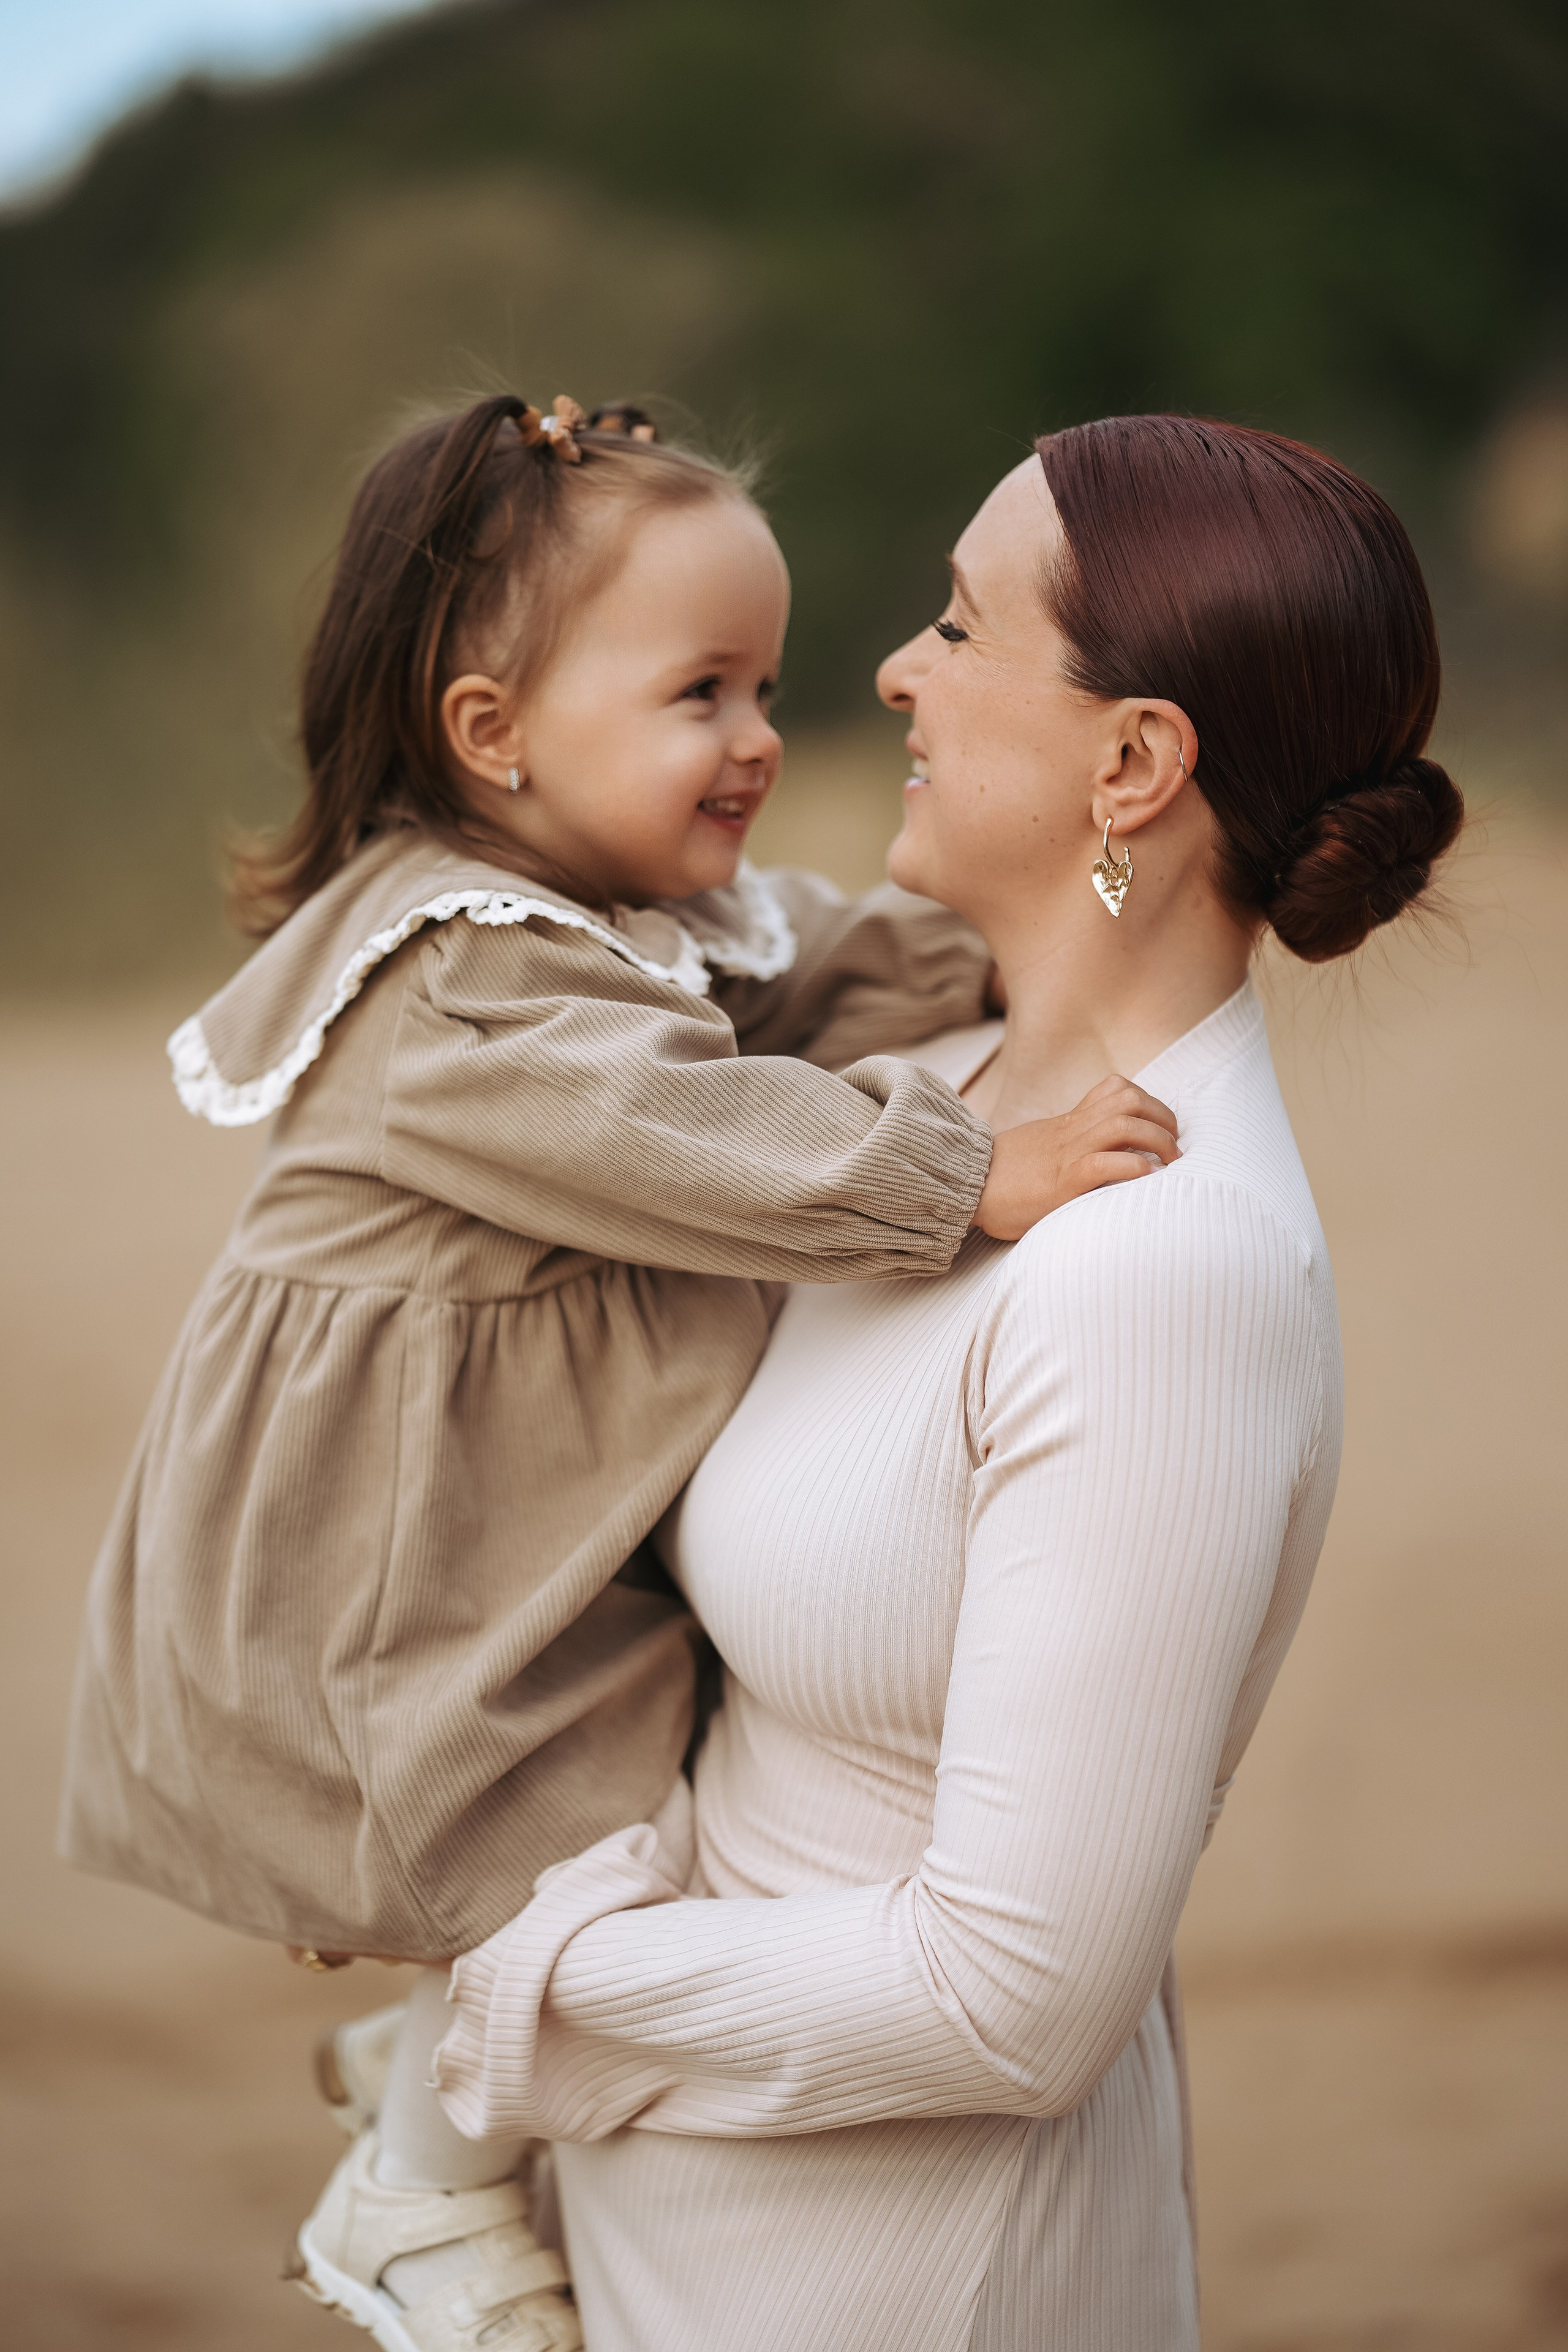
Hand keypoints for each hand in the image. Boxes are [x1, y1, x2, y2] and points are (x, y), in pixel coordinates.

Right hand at [973, 1075, 1179, 1239]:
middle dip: (1164, 1119)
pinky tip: (1145, 1178)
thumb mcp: (1039, 1148)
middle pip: (1130, 1100)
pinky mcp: (1062, 1182)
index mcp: (1067, 1122)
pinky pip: (1106, 1164)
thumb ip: (1066, 1144)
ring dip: (1158, 1140)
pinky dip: (1135, 1168)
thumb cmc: (1001, 1176)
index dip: (1148, 1103)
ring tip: (1169, 1163)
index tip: (1160, 1128)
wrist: (965, 1187)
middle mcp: (1071, 1131)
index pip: (1115, 1089)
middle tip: (1174, 1147)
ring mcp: (1067, 1153)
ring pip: (1125, 1125)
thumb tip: (1097, 1156)